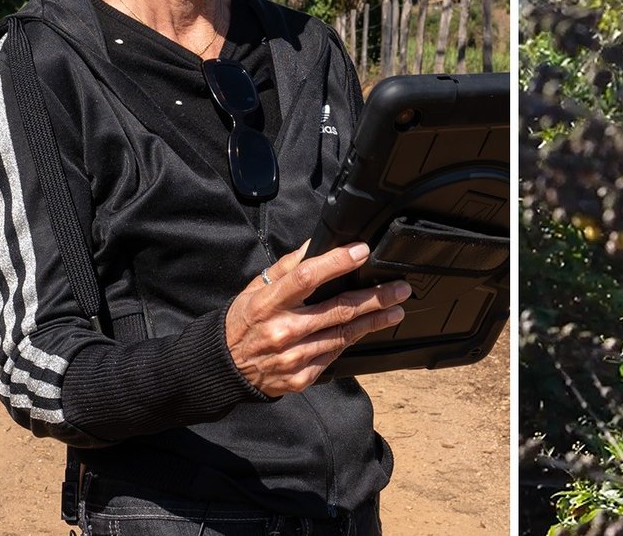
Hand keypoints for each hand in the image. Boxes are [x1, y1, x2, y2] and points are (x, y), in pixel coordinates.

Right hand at [224, 241, 410, 395]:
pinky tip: (367, 331)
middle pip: (337, 310)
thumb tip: (317, 244)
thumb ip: (287, 267)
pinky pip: (335, 356)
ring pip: (343, 336)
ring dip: (374, 322)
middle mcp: (281, 331)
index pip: (306, 278)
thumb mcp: (255, 289)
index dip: (337, 263)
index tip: (362, 251)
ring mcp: (293, 358)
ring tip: (396, 310)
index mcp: (268, 304)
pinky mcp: (300, 378)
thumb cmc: (243, 322)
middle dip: (375, 298)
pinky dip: (352, 342)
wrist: (223, 369)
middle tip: (399, 289)